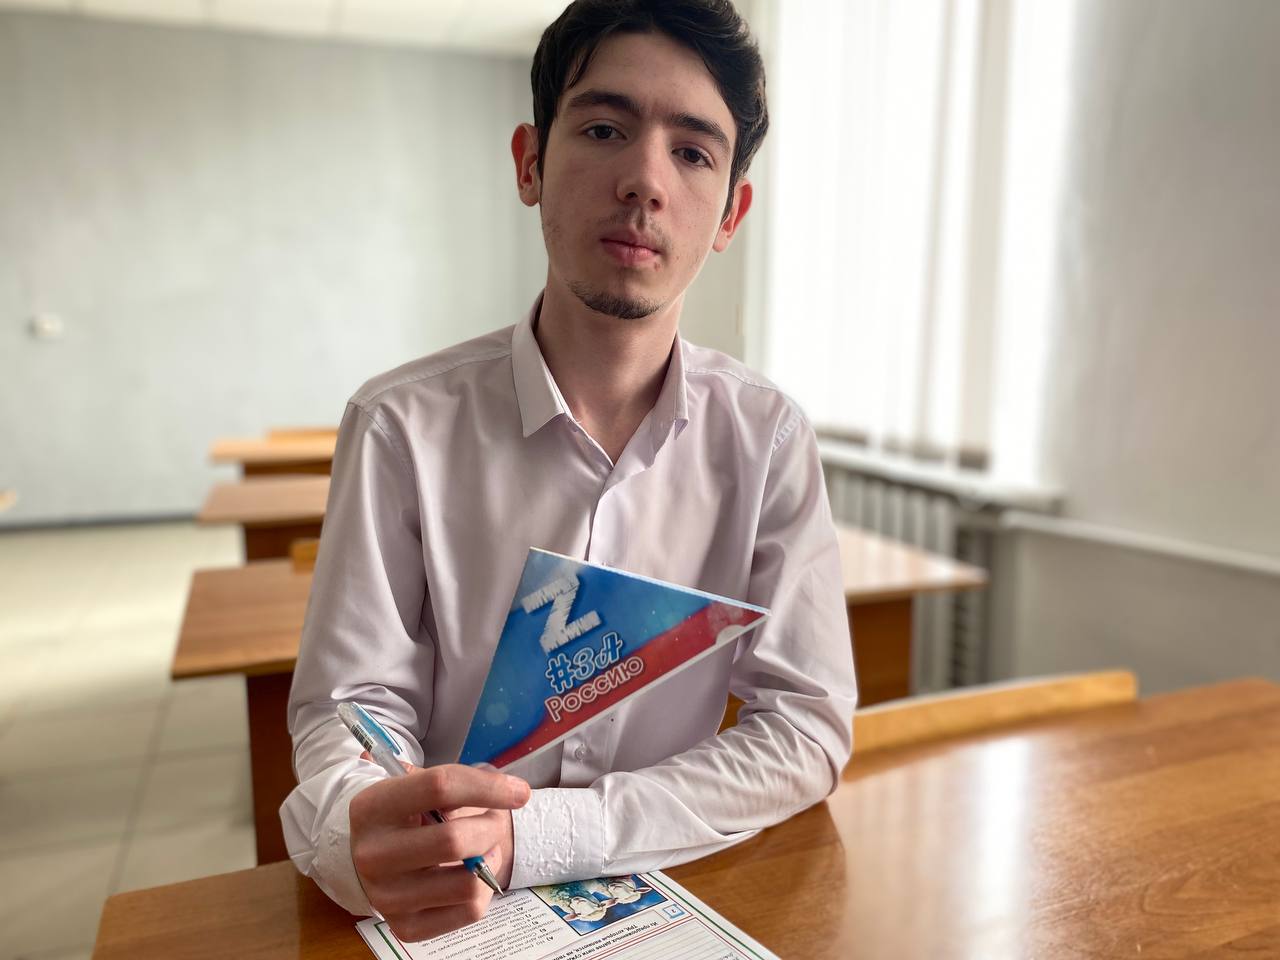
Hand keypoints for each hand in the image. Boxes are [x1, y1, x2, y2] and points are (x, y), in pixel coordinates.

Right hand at [349, 763, 529, 941]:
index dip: (488, 787)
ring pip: (468, 882)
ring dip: (491, 860)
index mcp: (372, 807)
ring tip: (485, 848)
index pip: (440, 786)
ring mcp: (386, 896)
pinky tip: (473, 873)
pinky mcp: (405, 927)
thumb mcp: (416, 786)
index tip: (519, 792)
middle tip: (495, 822)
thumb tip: (511, 793)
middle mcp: (372, 855)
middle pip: (455, 840)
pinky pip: (469, 911)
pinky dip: (484, 890)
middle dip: (491, 828)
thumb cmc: (403, 813)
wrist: (364, 854)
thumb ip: (455, 787)